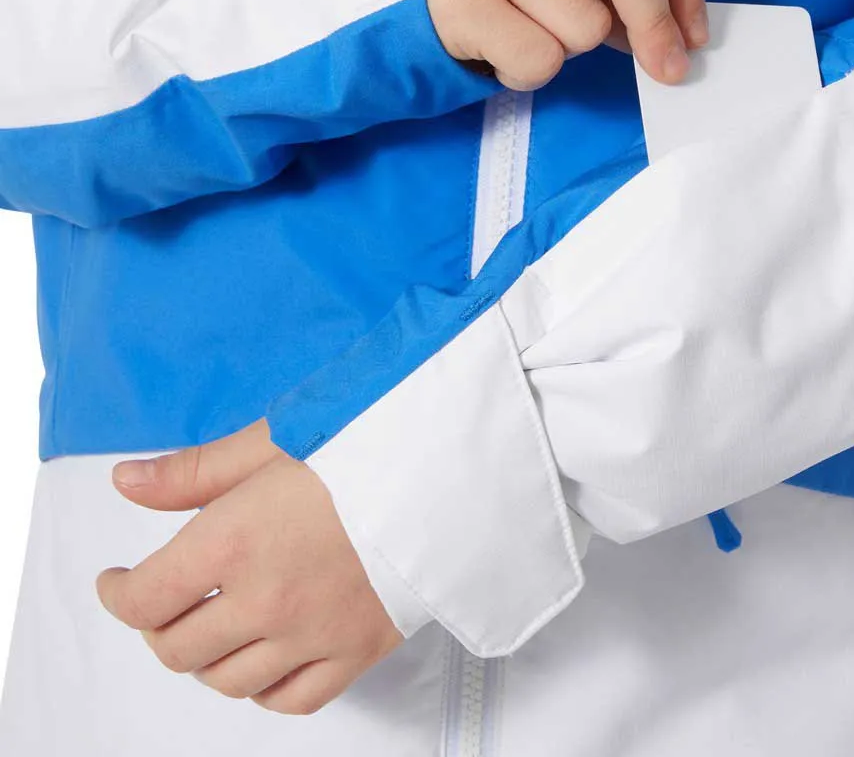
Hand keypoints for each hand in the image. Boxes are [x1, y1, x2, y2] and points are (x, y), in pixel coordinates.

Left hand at [96, 420, 401, 714]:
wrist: (449, 470)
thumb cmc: (364, 445)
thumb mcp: (273, 442)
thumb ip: (195, 470)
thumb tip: (126, 481)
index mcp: (234, 542)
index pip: (144, 599)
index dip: (116, 593)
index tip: (117, 580)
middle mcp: (265, 601)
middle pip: (177, 648)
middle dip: (158, 624)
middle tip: (167, 599)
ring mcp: (312, 634)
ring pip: (227, 681)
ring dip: (206, 658)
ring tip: (215, 624)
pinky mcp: (356, 651)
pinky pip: (291, 700)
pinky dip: (264, 689)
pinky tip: (265, 657)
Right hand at [425, 0, 707, 91]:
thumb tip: (670, 35)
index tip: (693, 35)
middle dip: (657, 24)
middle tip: (665, 69)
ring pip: (584, 26)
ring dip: (570, 47)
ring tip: (528, 29)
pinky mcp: (460, 3)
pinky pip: (540, 62)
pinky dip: (530, 71)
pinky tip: (502, 48)